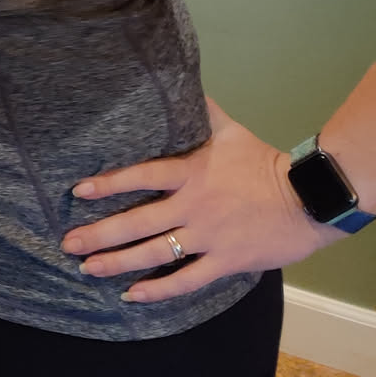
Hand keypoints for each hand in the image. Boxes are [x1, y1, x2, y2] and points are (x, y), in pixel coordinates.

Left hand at [60, 97, 332, 302]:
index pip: (141, 176)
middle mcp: (193, 206)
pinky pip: (186, 280)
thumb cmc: (264, 163)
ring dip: (118, 262)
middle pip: (138, 222)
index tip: (77, 192)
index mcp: (191, 173)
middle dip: (99, 234)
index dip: (108, 184)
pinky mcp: (224, 262)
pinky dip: (158, 290)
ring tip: (87, 269)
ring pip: (155, 253)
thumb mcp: (231, 130)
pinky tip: (132, 295)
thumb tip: (181, 81)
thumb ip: (202, 110)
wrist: (307, 199)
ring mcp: (208, 236)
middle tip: (67, 243)